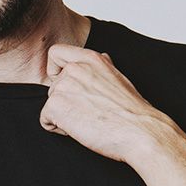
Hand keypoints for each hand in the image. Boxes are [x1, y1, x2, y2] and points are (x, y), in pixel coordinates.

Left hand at [39, 44, 180, 162]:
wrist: (140, 132)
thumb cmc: (133, 112)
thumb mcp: (119, 78)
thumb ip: (102, 68)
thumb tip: (102, 59)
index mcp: (91, 58)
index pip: (56, 53)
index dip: (55, 71)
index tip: (65, 84)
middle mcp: (75, 68)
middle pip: (53, 86)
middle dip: (66, 102)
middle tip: (89, 113)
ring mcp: (63, 86)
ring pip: (51, 104)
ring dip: (64, 116)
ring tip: (88, 121)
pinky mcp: (55, 106)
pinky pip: (45, 120)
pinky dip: (59, 129)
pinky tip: (81, 129)